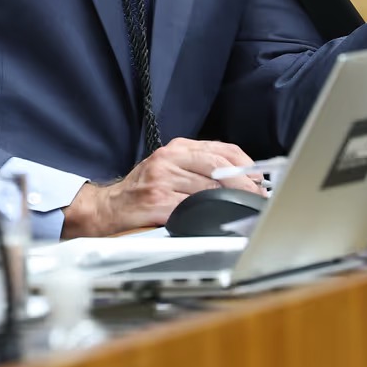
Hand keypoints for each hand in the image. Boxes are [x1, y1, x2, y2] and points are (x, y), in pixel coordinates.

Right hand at [61, 138, 259, 237]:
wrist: (108, 207)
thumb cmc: (141, 190)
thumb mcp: (168, 168)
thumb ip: (198, 167)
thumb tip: (240, 178)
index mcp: (175, 148)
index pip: (221, 149)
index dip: (245, 165)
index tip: (258, 179)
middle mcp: (168, 159)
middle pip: (218, 167)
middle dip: (243, 184)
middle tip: (257, 197)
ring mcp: (162, 179)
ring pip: (208, 188)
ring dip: (230, 201)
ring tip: (242, 209)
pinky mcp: (157, 201)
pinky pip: (191, 207)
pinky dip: (208, 214)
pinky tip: (217, 218)